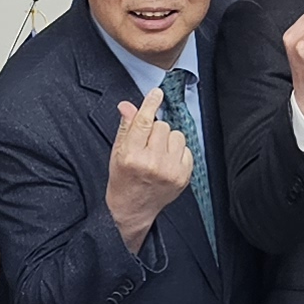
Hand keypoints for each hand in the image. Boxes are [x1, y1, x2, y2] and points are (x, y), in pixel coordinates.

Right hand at [105, 91, 197, 247]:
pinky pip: (186, 149)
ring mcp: (170, 171)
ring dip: (168, 140)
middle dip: (154, 130)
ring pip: (176, 135)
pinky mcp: (183, 176)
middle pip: (161, 126)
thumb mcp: (116, 153)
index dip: (151, 104)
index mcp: (131, 156)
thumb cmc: (122, 181)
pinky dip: (178, 152)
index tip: (156, 93)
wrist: (132, 210)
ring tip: (157, 153)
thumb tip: (128, 105)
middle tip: (147, 144)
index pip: (144, 122)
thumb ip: (125, 128)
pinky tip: (166, 162)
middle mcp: (151, 163)